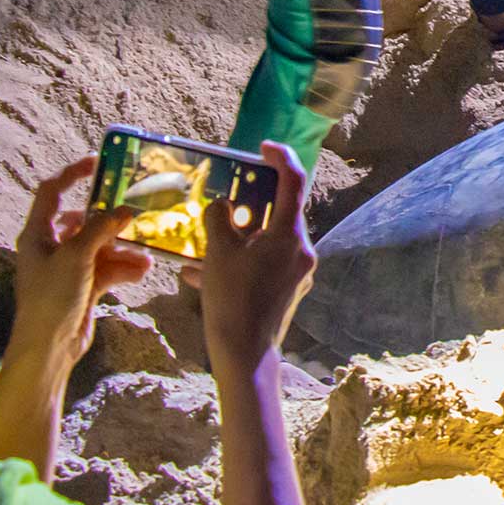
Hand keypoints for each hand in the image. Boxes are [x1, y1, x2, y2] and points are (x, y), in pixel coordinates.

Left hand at [6, 156, 154, 370]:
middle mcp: (51, 246)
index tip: (99, 164)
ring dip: (123, 249)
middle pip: (84, 221)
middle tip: (135, 210)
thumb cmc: (52, 296)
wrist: (49, 346)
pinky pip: (107, 269)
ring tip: (146, 252)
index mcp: (38, 233)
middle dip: (110, 220)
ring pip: (100, 247)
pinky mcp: (83, 287)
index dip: (72, 174)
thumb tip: (125, 209)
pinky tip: (143, 270)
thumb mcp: (77, 256)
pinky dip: (124, 268)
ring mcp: (68, 268)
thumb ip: (102, 228)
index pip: (52, 192)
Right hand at [191, 141, 316, 371]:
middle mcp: (301, 251)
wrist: (245, 356)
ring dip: (239, 236)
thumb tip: (222, 206)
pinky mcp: (287, 292)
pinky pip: (264, 265)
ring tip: (206, 241)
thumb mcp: (218, 253)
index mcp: (290, 235)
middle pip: (280, 213)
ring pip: (268, 240)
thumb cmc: (232, 301)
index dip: (279, 157)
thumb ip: (219, 219)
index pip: (293, 181)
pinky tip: (203, 274)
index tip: (262, 147)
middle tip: (227, 196)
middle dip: (251, 202)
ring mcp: (297, 273)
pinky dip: (239, 261)